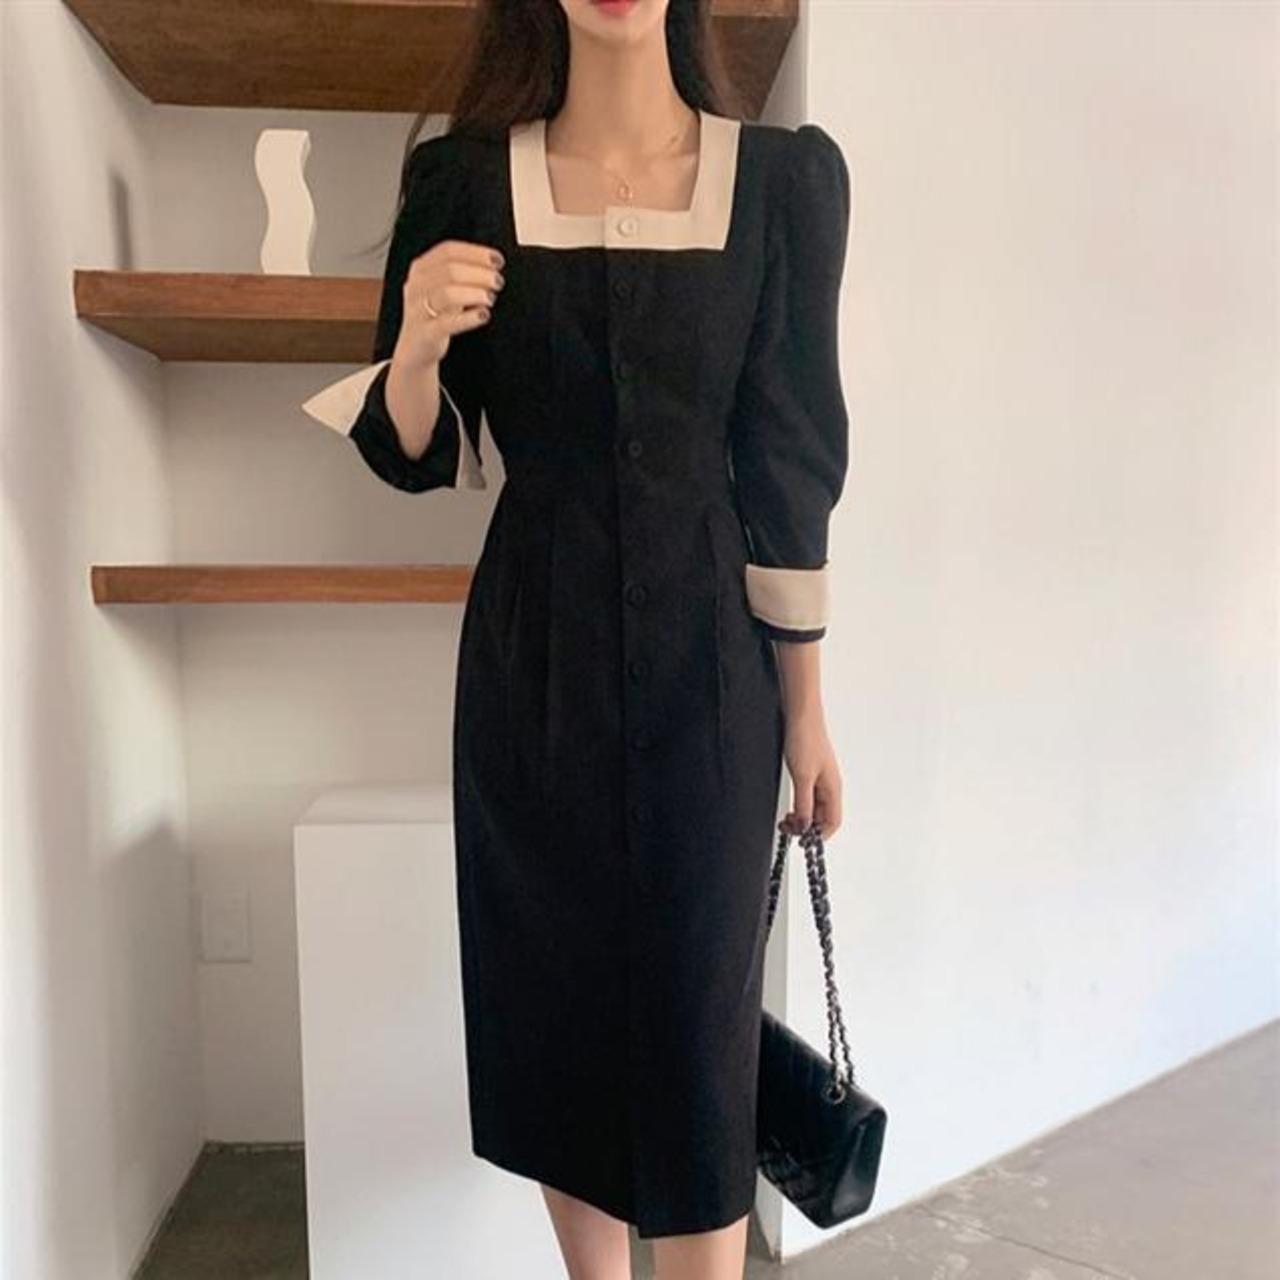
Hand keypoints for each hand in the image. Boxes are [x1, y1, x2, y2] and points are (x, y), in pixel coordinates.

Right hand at [395, 238, 504, 371]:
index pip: (448, 251)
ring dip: (475, 293)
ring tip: (490, 298)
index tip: (497, 260)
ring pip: (448, 293)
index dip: (476, 253)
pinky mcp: (425, 333)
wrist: (416, 348)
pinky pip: (447, 323)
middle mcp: (417, 285)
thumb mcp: (445, 287)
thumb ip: (463, 273)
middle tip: (497, 281)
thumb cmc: (436, 314)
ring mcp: (418, 309)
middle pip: (450, 270)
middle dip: (479, 273)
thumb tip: (494, 265)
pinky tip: (484, 315)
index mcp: (421, 268)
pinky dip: (469, 318)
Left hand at [779, 708, 842, 840]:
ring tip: (786, 819)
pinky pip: (807, 795)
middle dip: (807, 826)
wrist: (800, 714)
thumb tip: (804, 827)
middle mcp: (829, 785)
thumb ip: (803, 804)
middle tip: (787, 828)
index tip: (801, 839)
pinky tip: (789, 803)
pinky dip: (798, 803)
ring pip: (814, 806)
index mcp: (833, 788)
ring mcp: (820, 777)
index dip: (818, 835)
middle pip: (823, 817)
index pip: (832, 822)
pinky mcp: (809, 770)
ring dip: (801, 815)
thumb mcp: (802, 777)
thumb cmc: (805, 738)